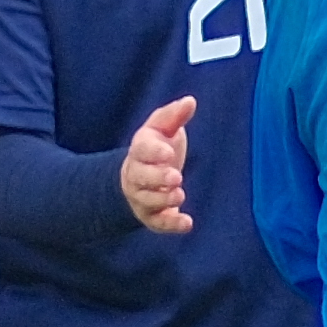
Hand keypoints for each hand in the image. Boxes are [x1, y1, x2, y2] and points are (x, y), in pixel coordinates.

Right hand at [120, 96, 193, 238]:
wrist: (140, 175)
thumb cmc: (157, 147)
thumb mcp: (163, 127)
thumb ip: (175, 115)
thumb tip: (190, 101)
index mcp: (140, 150)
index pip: (141, 150)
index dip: (154, 152)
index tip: (169, 152)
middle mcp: (136, 175)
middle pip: (140, 178)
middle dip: (157, 178)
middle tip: (176, 176)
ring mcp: (141, 197)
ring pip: (146, 201)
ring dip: (163, 199)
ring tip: (180, 194)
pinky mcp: (151, 216)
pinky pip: (157, 223)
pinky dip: (171, 225)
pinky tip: (188, 223)